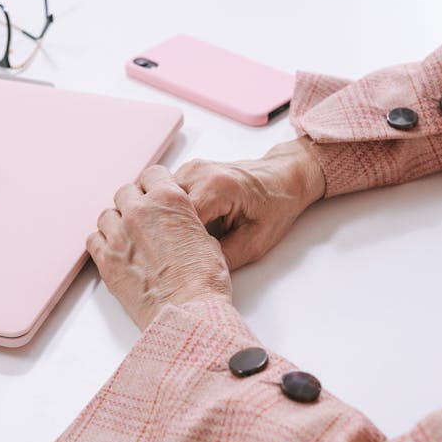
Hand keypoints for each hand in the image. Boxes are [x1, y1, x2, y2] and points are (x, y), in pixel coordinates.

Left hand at [87, 165, 231, 329]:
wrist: (189, 312)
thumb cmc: (204, 281)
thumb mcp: (207, 240)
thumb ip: (185, 224)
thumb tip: (178, 229)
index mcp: (169, 200)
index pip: (153, 174)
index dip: (155, 185)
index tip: (155, 195)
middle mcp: (140, 211)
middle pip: (125, 192)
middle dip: (134, 203)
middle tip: (143, 221)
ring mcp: (119, 235)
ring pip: (106, 215)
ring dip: (116, 223)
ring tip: (129, 240)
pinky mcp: (106, 260)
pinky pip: (93, 240)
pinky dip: (103, 243)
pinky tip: (116, 253)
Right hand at [174, 137, 325, 269]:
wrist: (283, 177)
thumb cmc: (275, 206)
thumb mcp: (256, 242)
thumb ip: (224, 258)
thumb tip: (194, 272)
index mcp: (217, 187)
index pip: (177, 220)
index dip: (174, 245)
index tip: (177, 263)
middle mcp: (198, 172)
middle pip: (161, 208)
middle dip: (166, 234)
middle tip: (177, 255)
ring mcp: (189, 169)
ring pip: (158, 201)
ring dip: (166, 223)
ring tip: (181, 242)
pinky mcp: (186, 173)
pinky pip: (165, 196)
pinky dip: (169, 215)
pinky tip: (182, 230)